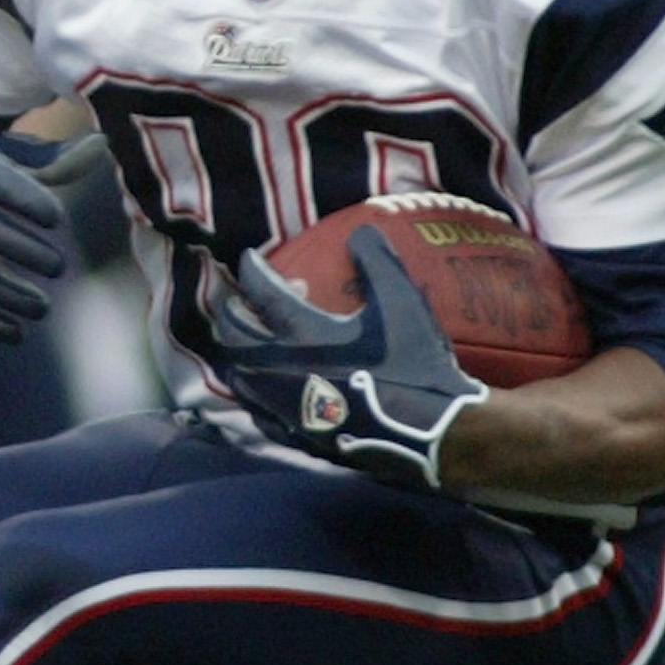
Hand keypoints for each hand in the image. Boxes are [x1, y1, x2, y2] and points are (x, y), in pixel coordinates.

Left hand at [203, 225, 487, 493]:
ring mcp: (284, 406)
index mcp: (304, 334)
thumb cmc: (417, 365)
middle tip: (247, 296)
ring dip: (238, 349)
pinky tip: (272, 381)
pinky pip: (255, 408)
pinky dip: (253, 387)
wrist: (431, 433)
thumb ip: (377, 261)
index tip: (250, 258)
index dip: (252, 269)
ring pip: (237, 373)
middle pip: (233, 333)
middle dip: (233, 308)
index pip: (261, 291)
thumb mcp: (403, 303)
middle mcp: (282, 370)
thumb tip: (360, 230)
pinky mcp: (294, 435)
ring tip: (258, 337)